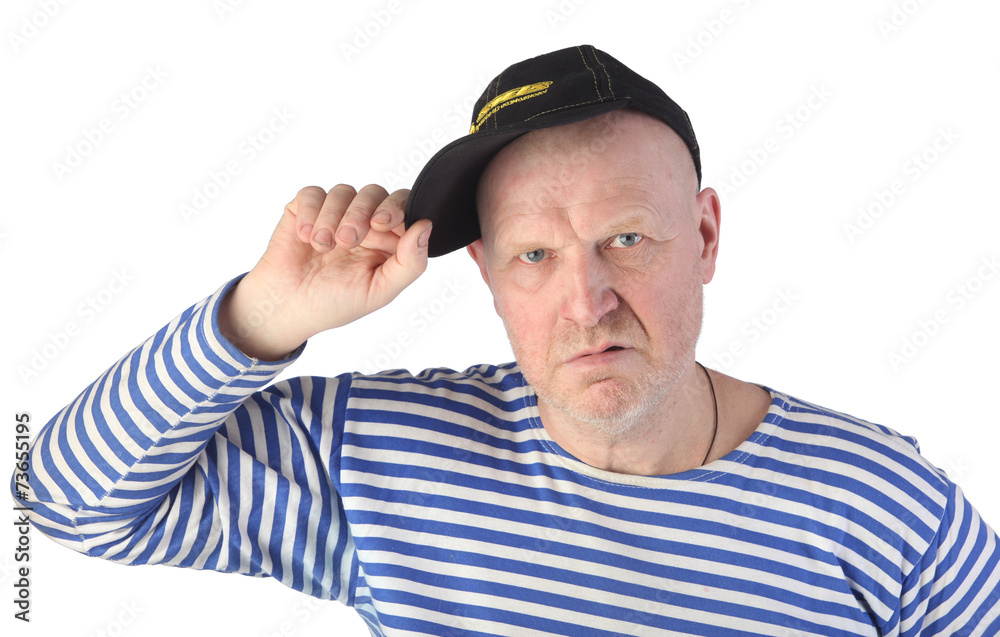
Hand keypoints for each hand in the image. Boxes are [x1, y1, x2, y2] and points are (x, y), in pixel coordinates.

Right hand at [219, 184, 431, 359]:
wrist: (288, 308)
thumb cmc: (336, 302)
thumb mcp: (380, 291)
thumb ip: (410, 262)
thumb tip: (426, 226)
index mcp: (388, 239)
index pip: (403, 205)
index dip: (396, 207)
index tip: (381, 223)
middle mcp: (364, 222)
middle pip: (374, 193)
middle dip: (361, 213)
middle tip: (348, 241)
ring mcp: (334, 213)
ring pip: (344, 191)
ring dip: (333, 218)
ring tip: (323, 246)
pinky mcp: (305, 209)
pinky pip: (313, 193)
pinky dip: (310, 212)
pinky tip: (306, 237)